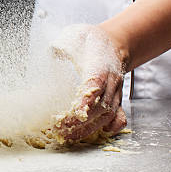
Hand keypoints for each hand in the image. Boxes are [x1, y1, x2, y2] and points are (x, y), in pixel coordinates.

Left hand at [49, 24, 127, 143]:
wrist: (114, 42)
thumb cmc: (89, 40)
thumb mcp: (73, 36)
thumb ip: (60, 46)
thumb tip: (50, 52)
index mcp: (99, 63)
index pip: (94, 83)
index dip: (86, 100)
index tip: (74, 112)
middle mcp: (111, 79)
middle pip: (100, 104)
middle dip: (81, 121)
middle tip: (60, 128)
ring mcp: (115, 90)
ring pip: (108, 113)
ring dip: (90, 127)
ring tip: (70, 136)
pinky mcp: (116, 98)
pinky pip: (120, 115)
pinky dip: (113, 127)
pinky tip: (102, 133)